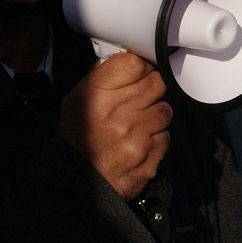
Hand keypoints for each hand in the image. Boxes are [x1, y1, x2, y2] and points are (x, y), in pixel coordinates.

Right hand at [59, 52, 171, 200]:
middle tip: (142, 97)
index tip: (140, 72)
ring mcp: (136, 135)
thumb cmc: (76, 138)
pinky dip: (157, 138)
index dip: (140, 66)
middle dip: (151, 88)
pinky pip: (166, 137)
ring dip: (156, 114)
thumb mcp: (75, 100)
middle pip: (156, 83)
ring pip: (165, 110)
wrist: (76, 183)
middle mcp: (118, 112)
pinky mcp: (150, 156)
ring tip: (140, 122)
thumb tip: (124, 60)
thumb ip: (99, 78)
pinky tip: (141, 142)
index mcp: (97, 94)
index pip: (134, 63)